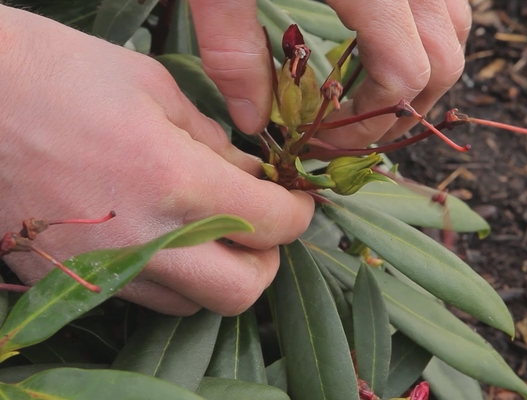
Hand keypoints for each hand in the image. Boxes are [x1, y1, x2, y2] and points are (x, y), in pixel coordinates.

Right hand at [0, 5, 313, 315]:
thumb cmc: (57, 74)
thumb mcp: (154, 88)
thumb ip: (213, 141)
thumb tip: (248, 175)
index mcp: (175, 180)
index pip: (272, 224)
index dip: (298, 212)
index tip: (297, 200)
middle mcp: (144, 239)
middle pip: (242, 290)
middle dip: (267, 258)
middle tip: (263, 224)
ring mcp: (104, 268)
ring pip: (196, 303)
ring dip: (221, 271)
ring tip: (213, 229)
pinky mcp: (70, 278)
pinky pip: (148, 298)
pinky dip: (176, 278)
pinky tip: (167, 239)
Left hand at [189, 0, 470, 146]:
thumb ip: (231, 50)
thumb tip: (253, 121)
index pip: (405, 75)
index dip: (371, 123)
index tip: (330, 140)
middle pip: (446, 61)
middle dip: (402, 110)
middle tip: (352, 128)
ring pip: (457, 27)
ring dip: (421, 73)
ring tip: (368, 92)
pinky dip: (426, 31)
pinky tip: (384, 41)